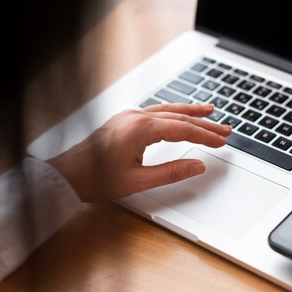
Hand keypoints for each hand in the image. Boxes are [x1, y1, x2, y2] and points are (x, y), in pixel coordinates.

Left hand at [47, 103, 230, 201]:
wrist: (67, 175)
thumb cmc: (96, 179)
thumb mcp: (138, 181)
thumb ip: (172, 172)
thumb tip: (198, 166)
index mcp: (140, 129)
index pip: (182, 129)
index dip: (205, 136)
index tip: (221, 141)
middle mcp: (135, 117)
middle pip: (178, 117)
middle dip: (204, 123)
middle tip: (225, 129)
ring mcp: (128, 116)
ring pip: (167, 110)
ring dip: (190, 112)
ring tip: (209, 111)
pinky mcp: (123, 120)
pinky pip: (154, 111)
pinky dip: (172, 112)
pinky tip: (179, 114)